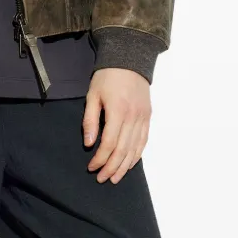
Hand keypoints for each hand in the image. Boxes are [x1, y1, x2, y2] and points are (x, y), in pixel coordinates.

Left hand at [82, 68, 150, 182]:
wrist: (130, 59)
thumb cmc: (107, 77)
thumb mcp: (93, 95)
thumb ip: (90, 121)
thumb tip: (89, 144)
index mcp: (118, 111)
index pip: (109, 143)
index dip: (100, 159)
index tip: (91, 167)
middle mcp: (133, 117)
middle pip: (123, 150)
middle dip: (111, 167)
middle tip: (101, 178)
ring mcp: (143, 118)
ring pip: (135, 149)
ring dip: (124, 166)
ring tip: (115, 178)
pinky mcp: (148, 117)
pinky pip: (143, 141)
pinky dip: (136, 155)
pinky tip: (129, 164)